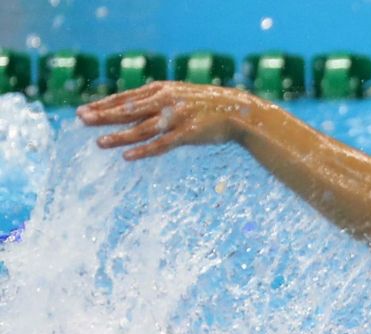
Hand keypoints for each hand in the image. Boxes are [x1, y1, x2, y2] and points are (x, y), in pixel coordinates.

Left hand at [77, 82, 260, 160]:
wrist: (238, 112)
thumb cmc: (206, 105)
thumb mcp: (179, 94)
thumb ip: (157, 99)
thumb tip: (131, 107)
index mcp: (161, 89)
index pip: (126, 97)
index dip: (104, 104)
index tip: (84, 110)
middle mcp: (165, 101)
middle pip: (128, 110)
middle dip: (103, 116)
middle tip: (81, 120)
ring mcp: (176, 118)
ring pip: (141, 128)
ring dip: (119, 136)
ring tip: (99, 142)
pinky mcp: (187, 134)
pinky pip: (161, 144)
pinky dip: (144, 150)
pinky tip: (128, 156)